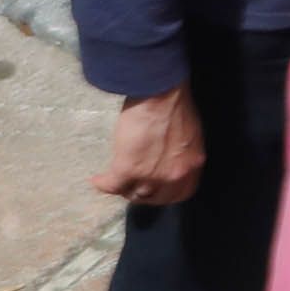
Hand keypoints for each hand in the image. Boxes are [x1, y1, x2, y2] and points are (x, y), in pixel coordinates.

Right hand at [97, 85, 204, 207]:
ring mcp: (151, 174)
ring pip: (134, 193)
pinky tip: (97, 180)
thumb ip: (180, 151)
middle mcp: (174, 174)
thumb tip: (167, 155)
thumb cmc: (174, 102)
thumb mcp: (188, 133)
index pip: (181, 193)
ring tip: (114, 182)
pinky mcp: (128, 168)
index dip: (164, 194)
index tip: (154, 189)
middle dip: (142, 194)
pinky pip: (113, 184)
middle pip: (156, 197)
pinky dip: (103, 184)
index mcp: (192, 163)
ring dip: (123, 189)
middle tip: (131, 187)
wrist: (160, 93)